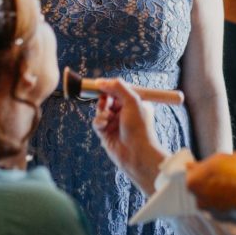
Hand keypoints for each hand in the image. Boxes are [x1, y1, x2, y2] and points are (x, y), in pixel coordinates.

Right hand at [92, 78, 167, 194]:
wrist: (136, 153)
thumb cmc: (139, 127)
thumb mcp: (132, 101)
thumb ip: (117, 88)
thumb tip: (100, 81)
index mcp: (134, 104)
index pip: (119, 90)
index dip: (110, 87)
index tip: (100, 83)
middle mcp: (124, 113)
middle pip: (108, 99)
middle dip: (104, 99)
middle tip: (105, 101)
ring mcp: (115, 123)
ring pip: (100, 110)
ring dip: (102, 111)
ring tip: (108, 117)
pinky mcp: (106, 133)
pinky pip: (97, 122)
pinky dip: (99, 122)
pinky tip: (104, 125)